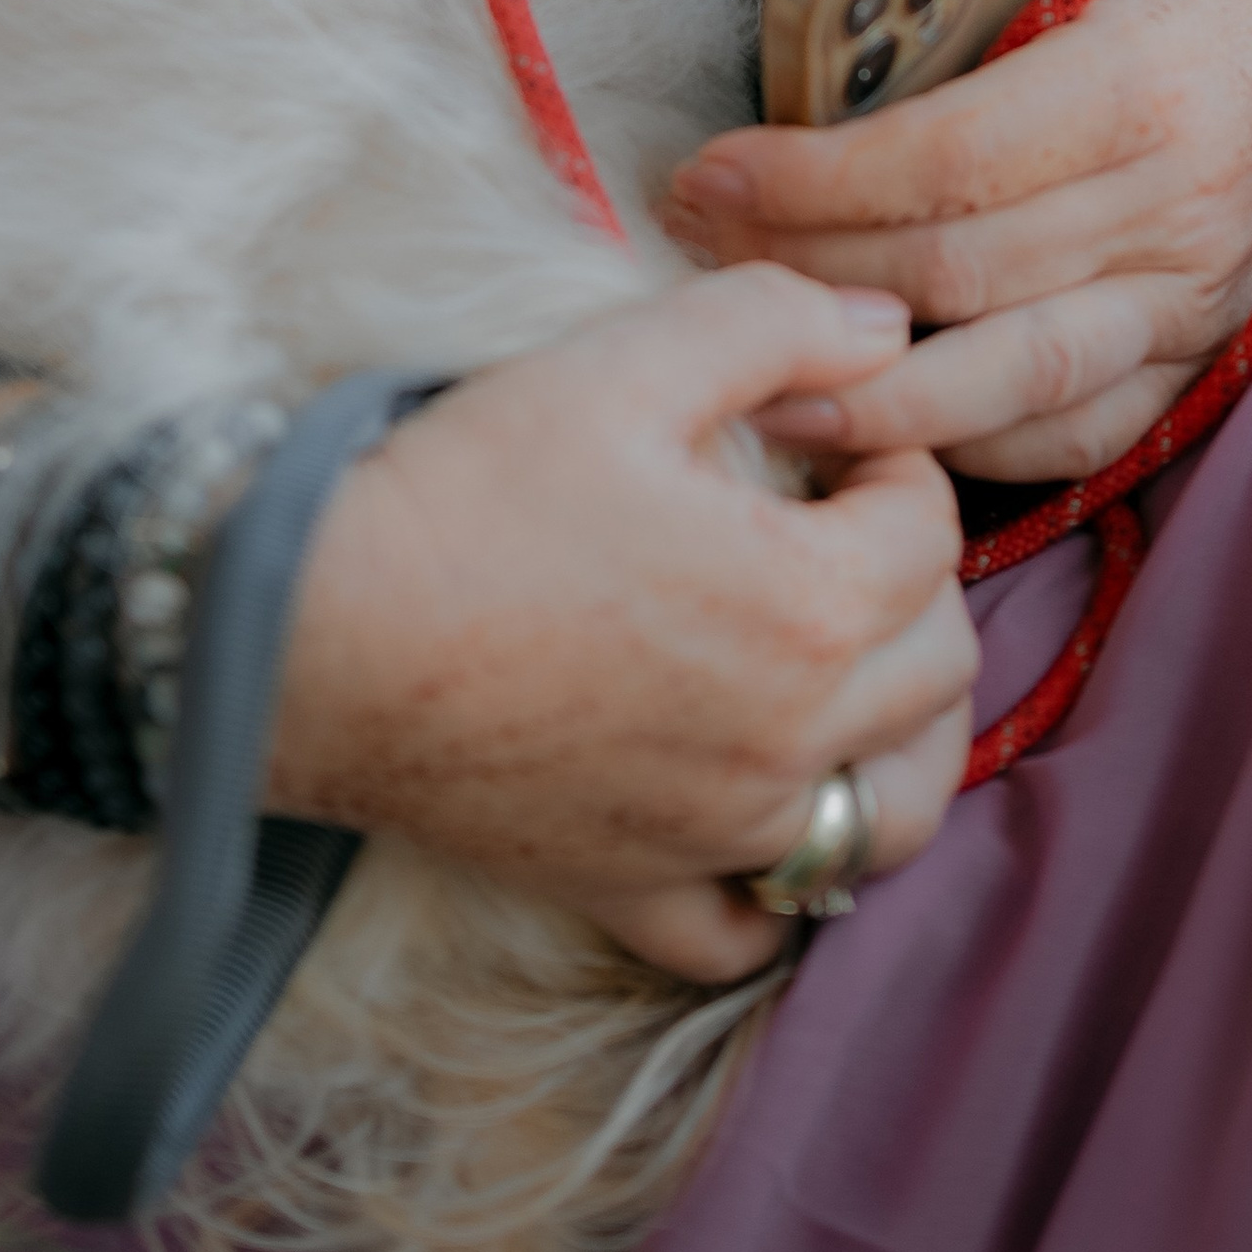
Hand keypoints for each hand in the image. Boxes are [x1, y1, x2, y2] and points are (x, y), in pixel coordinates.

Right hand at [264, 266, 975, 983]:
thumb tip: (887, 326)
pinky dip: (779, 885)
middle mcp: (790, 740)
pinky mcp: (632, 890)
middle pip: (940, 664)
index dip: (889, 457)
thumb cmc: (468, 493)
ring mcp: (717, 833)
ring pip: (891, 816)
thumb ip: (777, 322)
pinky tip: (756, 814)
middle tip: (828, 527)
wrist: (311, 632)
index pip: (931, 525)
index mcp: (810, 605)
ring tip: (852, 672)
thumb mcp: (624, 362)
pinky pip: (752, 929)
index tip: (822, 434)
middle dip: (913, 581)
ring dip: (902, 740)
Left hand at [663, 0, 1251, 483]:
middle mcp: (1174, 208)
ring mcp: (1185, 305)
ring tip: (759, 376)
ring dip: (873, 394)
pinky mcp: (1189, 373)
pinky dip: (970, 444)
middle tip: (696, 250)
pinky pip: (1070, 438)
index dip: (818, 180)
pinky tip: (872, 429)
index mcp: (1148, 82)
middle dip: (809, 272)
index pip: (959, 156)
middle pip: (960, 269)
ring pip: (1010, 379)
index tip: (706, 171)